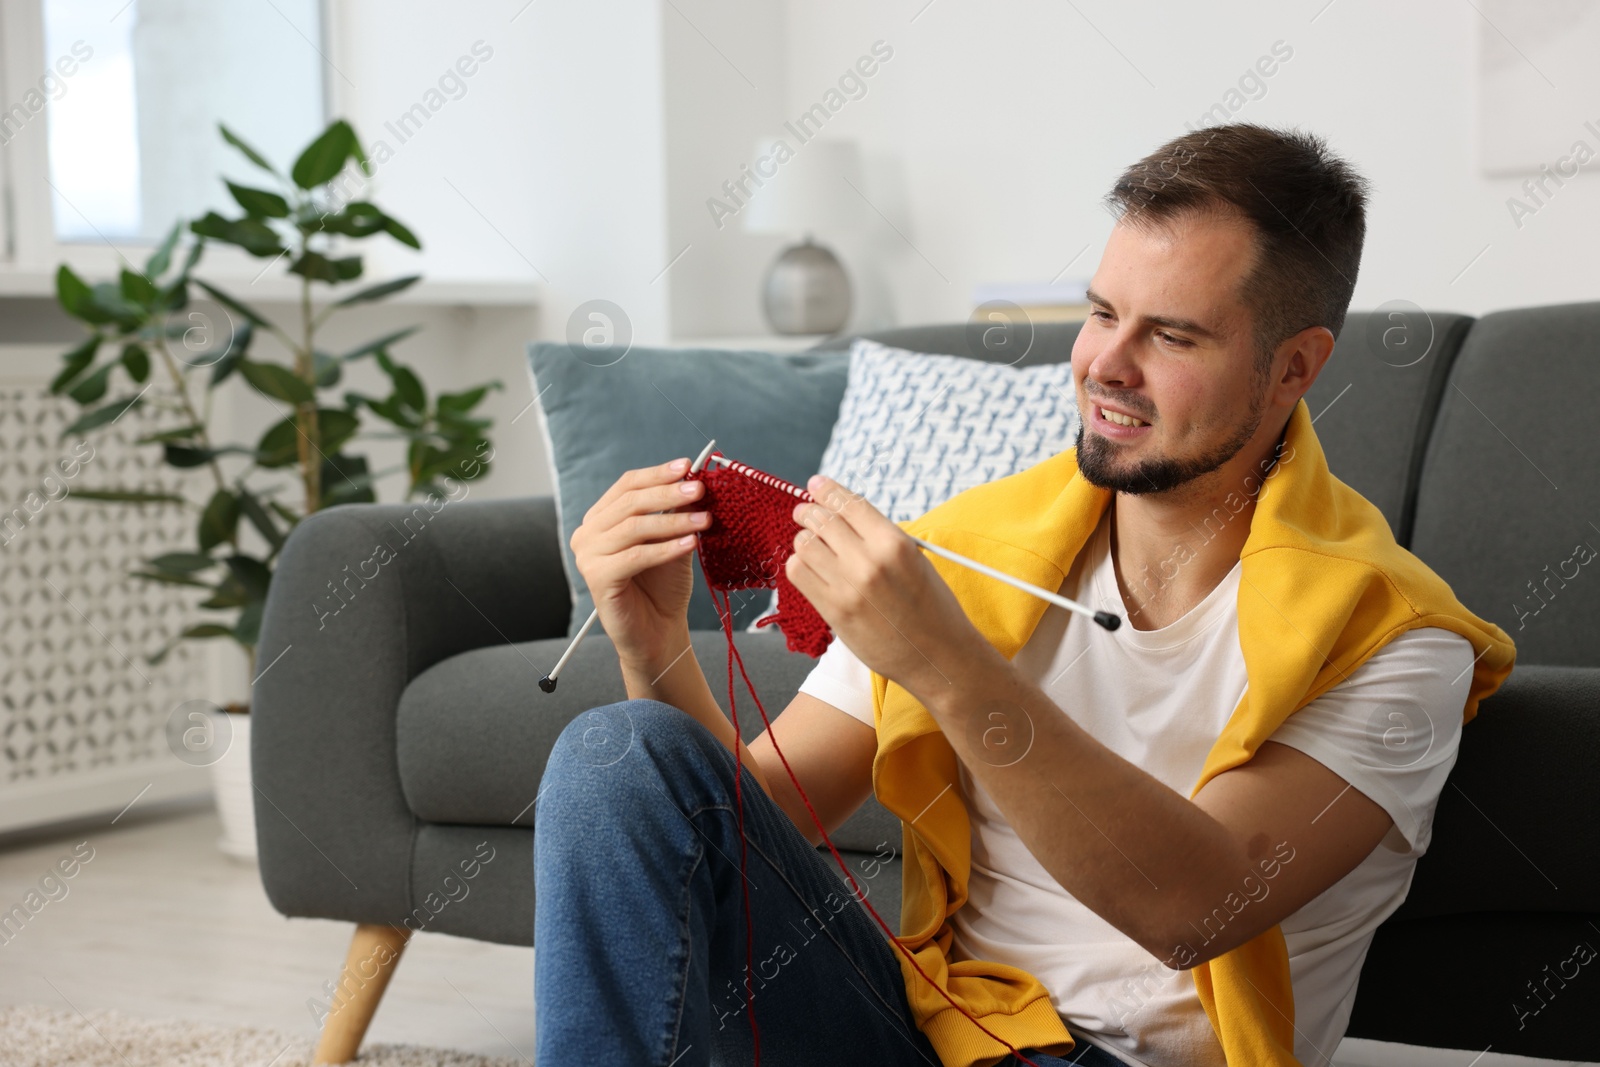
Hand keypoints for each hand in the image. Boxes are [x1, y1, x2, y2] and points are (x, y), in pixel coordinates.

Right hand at [570, 457, 708, 670]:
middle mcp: (587, 534)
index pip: (627, 485)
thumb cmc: (663, 586)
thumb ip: (677, 514)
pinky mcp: (597, 579)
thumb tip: (694, 482)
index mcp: (601, 518)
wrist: (658, 631)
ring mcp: (588, 556)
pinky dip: (666, 548)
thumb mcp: (674, 541)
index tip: (688, 465)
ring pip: (634, 528)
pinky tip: (691, 543)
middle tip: (699, 489)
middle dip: (667, 494)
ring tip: (705, 520)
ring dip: (673, 521)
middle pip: (629, 503)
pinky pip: (636, 556)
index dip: (657, 474)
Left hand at [786, 475, 993, 700]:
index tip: (816, 485)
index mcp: (894, 543)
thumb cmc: (931, 608)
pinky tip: (811, 568)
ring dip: (804, 540)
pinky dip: (800, 565)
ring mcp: (849, 587)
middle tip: (805, 513)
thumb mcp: (915, 560)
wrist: (937, 656)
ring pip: (804, 545)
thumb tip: (844, 515)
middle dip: (809, 512)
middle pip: (821, 520)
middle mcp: (869, 561)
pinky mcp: (834, 611)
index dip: (827, 490)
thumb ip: (880, 537)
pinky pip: (799, 574)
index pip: (848, 503)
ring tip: (812, 545)